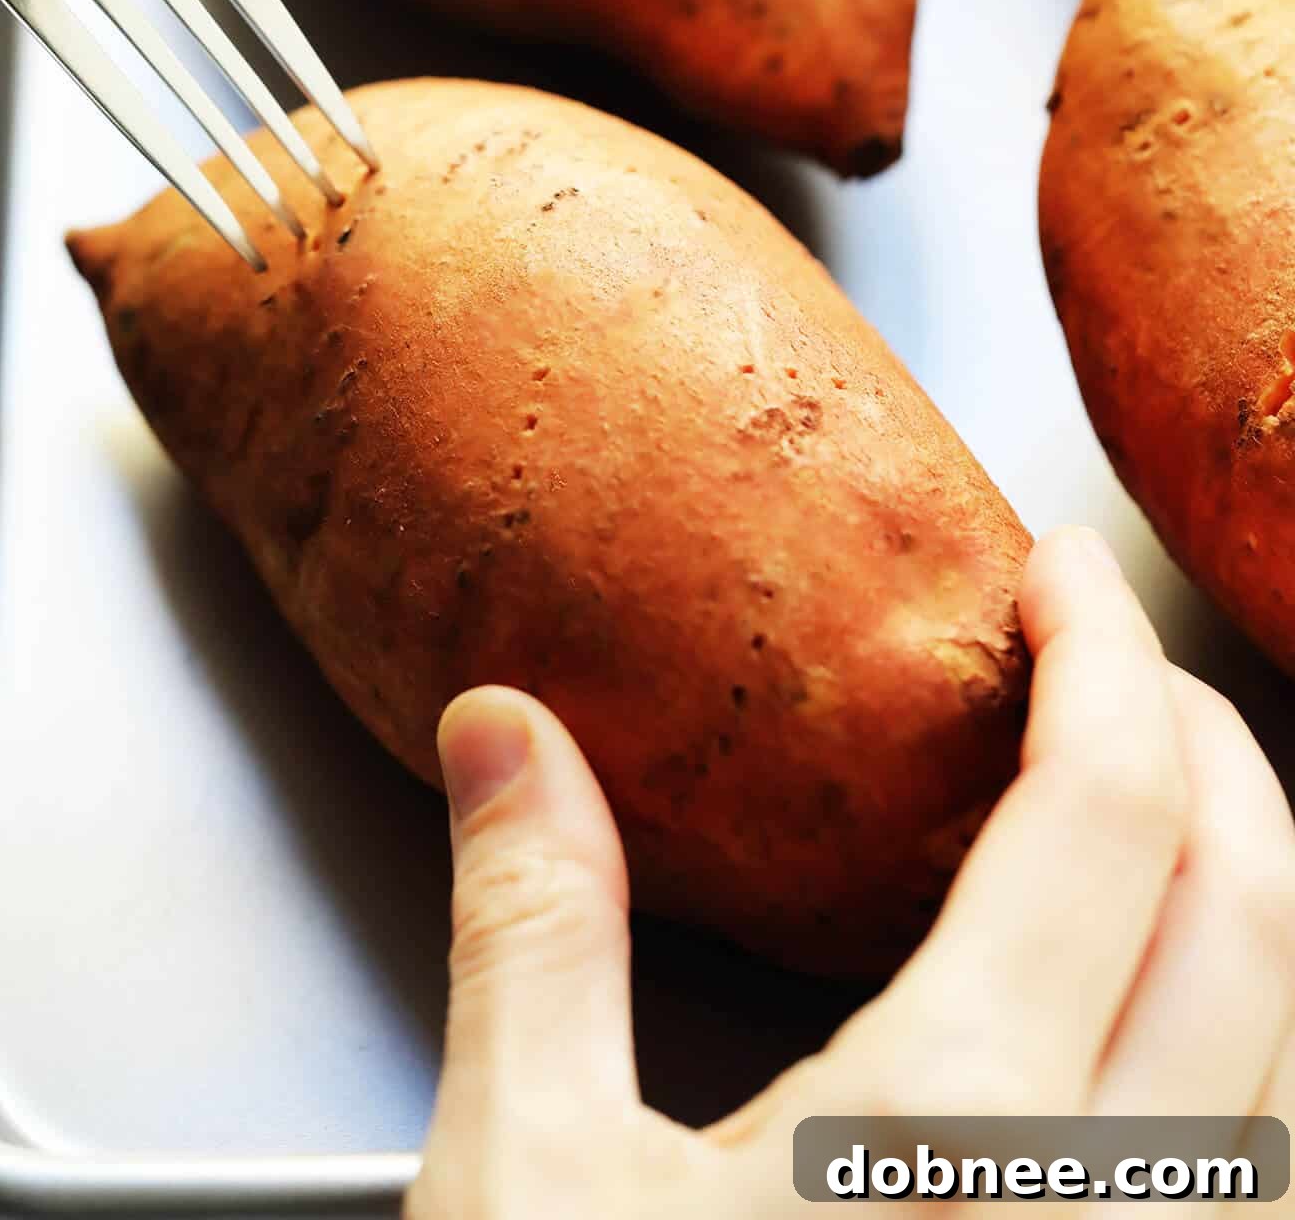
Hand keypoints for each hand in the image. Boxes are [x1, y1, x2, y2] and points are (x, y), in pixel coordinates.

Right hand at [408, 527, 1294, 1216]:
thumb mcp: (526, 1179)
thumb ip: (533, 923)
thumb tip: (506, 731)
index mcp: (956, 1131)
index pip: (1107, 812)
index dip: (1097, 654)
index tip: (1052, 568)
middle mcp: (1109, 1207)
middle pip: (1258, 906)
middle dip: (1205, 741)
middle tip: (1106, 656)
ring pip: (1293, 1043)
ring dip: (1249, 888)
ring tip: (1153, 812)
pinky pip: (1251, 1164)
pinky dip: (1242, 1040)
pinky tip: (1154, 1029)